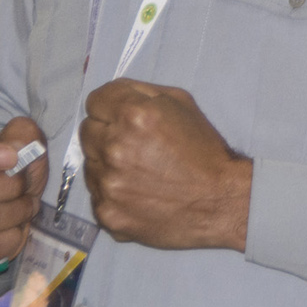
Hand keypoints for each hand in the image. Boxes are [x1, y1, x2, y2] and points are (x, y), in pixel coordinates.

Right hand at [0, 116, 47, 272]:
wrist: (12, 213)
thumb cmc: (12, 173)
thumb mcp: (25, 144)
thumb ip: (23, 134)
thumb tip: (15, 148)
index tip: (12, 158)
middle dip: (10, 187)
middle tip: (26, 187)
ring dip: (14, 213)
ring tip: (25, 207)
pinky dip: (8, 239)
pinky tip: (14, 230)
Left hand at [79, 79, 250, 250]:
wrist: (220, 200)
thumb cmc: (203, 149)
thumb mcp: (180, 102)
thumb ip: (139, 92)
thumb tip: (112, 96)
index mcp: (133, 115)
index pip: (94, 102)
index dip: (110, 108)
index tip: (123, 118)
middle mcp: (114, 147)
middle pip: (86, 131)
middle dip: (106, 134)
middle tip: (133, 146)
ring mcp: (108, 185)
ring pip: (89, 164)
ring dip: (107, 165)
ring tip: (138, 172)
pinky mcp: (107, 214)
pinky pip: (96, 195)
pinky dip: (112, 194)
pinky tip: (137, 194)